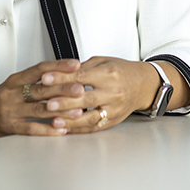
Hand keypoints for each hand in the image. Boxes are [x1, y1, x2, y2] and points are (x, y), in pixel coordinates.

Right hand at [0, 58, 83, 156]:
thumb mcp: (11, 86)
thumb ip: (32, 81)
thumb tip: (59, 74)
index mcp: (14, 80)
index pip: (39, 69)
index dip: (58, 65)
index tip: (75, 64)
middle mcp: (12, 93)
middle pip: (42, 88)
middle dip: (64, 88)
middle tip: (81, 88)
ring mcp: (10, 111)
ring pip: (40, 109)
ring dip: (61, 110)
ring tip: (78, 110)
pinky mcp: (9, 127)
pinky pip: (32, 128)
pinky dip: (48, 129)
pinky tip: (61, 129)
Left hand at [35, 56, 161, 133]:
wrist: (143, 85)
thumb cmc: (122, 71)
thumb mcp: (103, 61)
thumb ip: (83, 67)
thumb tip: (61, 71)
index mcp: (109, 74)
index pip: (81, 76)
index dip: (62, 78)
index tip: (45, 79)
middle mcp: (113, 92)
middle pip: (85, 98)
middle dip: (64, 101)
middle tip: (46, 103)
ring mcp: (114, 108)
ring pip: (90, 116)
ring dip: (70, 119)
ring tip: (53, 120)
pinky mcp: (113, 120)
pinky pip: (94, 126)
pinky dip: (79, 128)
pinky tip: (66, 128)